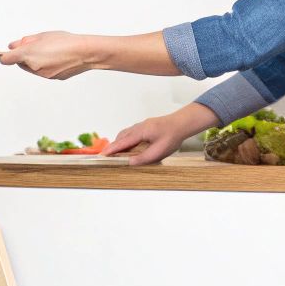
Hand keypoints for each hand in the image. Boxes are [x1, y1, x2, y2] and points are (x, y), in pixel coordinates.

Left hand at [0, 31, 98, 79]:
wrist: (85, 52)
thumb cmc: (66, 41)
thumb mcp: (42, 35)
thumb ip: (25, 41)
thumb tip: (13, 46)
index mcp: (28, 54)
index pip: (6, 59)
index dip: (4, 56)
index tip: (3, 54)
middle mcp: (33, 67)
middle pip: (20, 64)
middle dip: (23, 56)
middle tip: (35, 46)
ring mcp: (43, 75)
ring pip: (32, 68)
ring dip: (35, 61)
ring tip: (50, 51)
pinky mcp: (52, 78)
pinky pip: (43, 72)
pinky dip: (45, 66)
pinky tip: (57, 58)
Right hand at [103, 105, 218, 165]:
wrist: (182, 123)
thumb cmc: (172, 136)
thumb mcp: (159, 152)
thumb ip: (143, 158)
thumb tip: (130, 162)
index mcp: (140, 132)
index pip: (122, 142)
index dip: (111, 149)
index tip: (102, 155)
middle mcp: (138, 127)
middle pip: (121, 137)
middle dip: (113, 146)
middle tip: (107, 155)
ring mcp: (142, 125)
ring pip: (126, 133)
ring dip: (120, 142)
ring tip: (117, 152)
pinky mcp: (145, 126)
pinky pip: (131, 132)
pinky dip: (126, 139)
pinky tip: (129, 145)